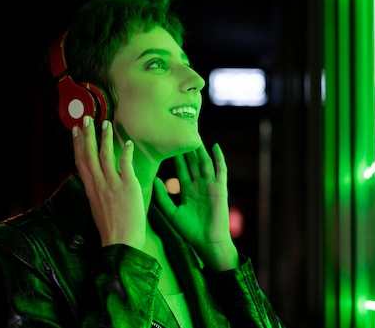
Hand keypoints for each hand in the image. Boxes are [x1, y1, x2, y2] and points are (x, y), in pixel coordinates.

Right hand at [72, 116, 144, 247]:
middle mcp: (99, 185)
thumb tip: (101, 181)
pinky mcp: (128, 187)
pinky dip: (126, 152)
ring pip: (106, 156)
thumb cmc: (114, 229)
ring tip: (106, 124)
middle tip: (86, 118)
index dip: (77, 145)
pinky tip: (128, 143)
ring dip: (105, 138)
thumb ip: (100, 192)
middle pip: (89, 155)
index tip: (74, 131)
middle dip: (87, 135)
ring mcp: (112, 185)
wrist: (121, 243)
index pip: (80, 163)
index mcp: (91, 190)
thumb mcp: (100, 207)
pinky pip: (126, 165)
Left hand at [152, 143, 238, 270]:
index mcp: (188, 191)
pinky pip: (220, 170)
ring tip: (195, 135)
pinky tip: (215, 146)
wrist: (208, 242)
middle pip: (193, 163)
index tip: (168, 143)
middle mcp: (199, 185)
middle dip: (188, 149)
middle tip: (182, 132)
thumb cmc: (190, 231)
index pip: (181, 169)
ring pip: (205, 163)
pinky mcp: (220, 188)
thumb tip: (154, 180)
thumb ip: (163, 197)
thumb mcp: (172, 213)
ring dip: (201, 150)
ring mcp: (211, 186)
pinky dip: (218, 158)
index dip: (176, 156)